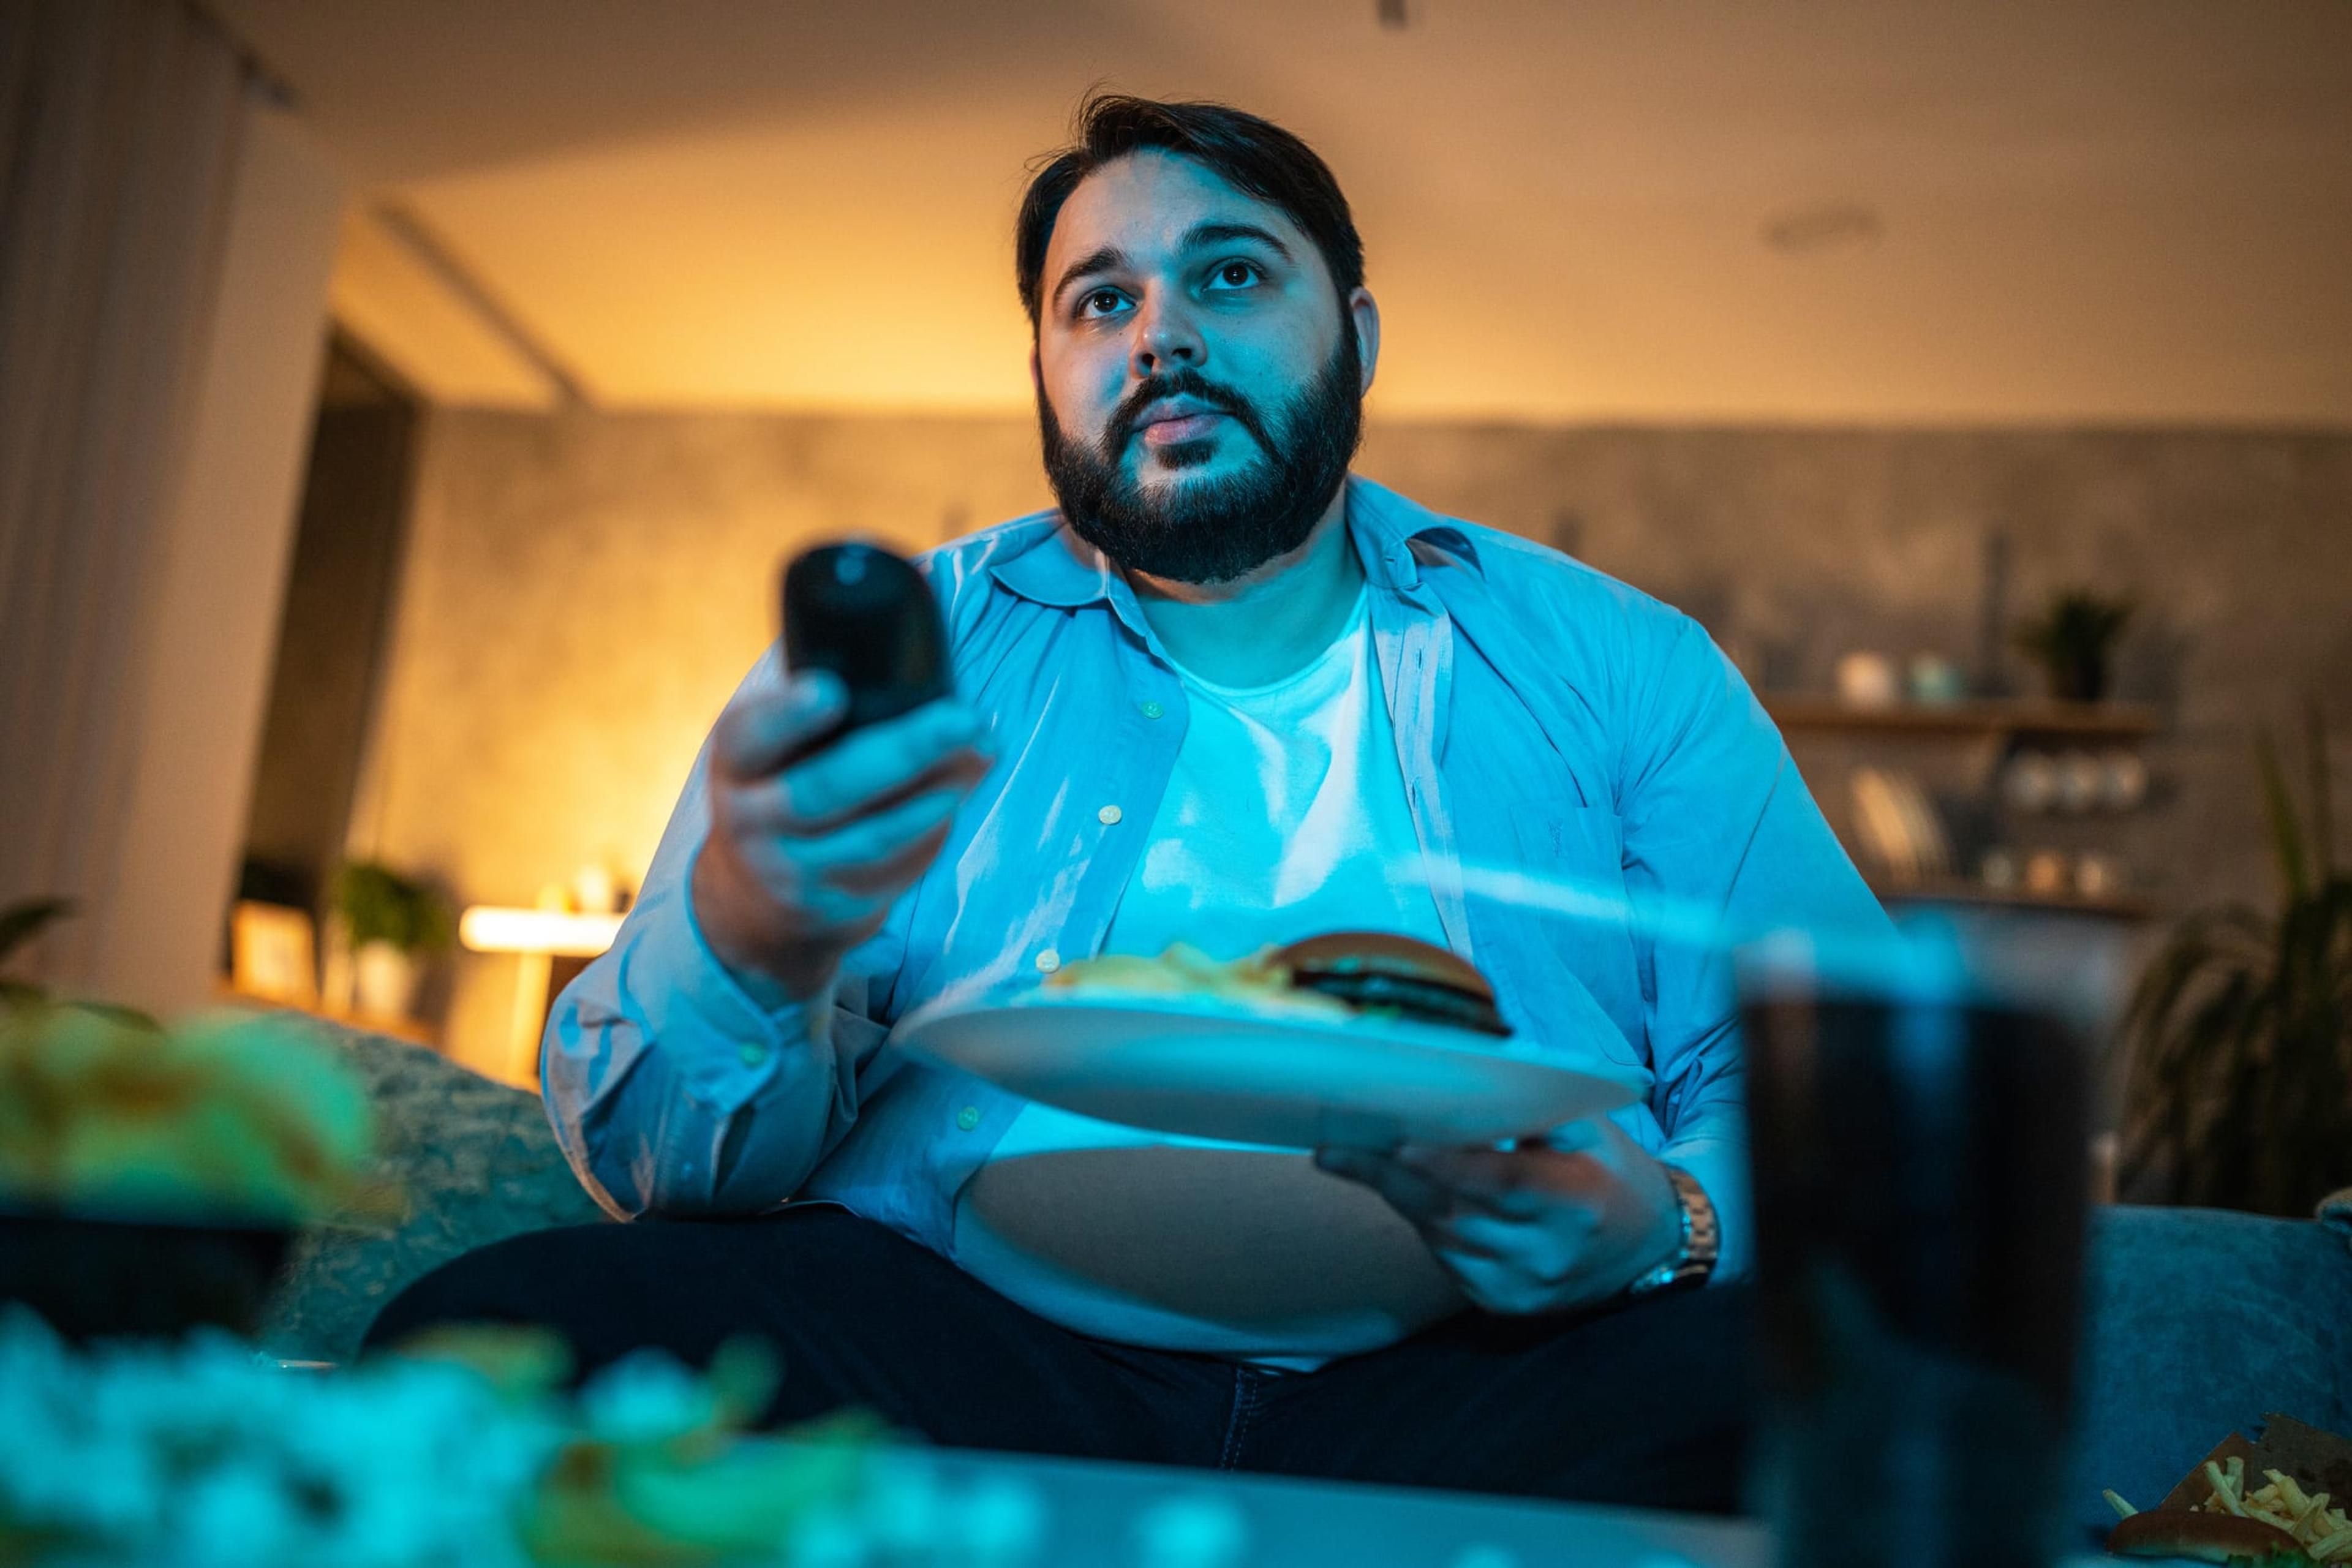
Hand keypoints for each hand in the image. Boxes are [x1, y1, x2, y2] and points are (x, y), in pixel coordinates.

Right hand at [692, 665, 991, 1008]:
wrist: (756, 900)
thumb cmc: (787, 787)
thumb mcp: (780, 745)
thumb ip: (833, 694)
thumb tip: (931, 616)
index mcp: (737, 763)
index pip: (748, 737)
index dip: (785, 716)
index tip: (829, 689)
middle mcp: (751, 821)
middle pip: (825, 789)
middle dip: (903, 751)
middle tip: (964, 718)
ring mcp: (790, 872)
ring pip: (872, 836)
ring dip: (936, 794)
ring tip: (981, 753)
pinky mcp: (831, 908)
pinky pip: (893, 871)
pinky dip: (933, 832)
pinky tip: (958, 795)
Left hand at [1313, 1118, 1686, 1315]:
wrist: (1648, 1250)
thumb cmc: (1610, 1172)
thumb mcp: (1586, 1132)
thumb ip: (1528, 1114)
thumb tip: (1457, 1086)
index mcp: (1576, 1201)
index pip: (1503, 1183)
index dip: (1448, 1164)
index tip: (1398, 1141)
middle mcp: (1547, 1252)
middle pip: (1453, 1211)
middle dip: (1388, 1176)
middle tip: (1332, 1148)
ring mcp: (1523, 1286)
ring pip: (1439, 1235)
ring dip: (1396, 1194)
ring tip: (1350, 1156)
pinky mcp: (1502, 1305)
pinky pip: (1444, 1258)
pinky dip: (1420, 1220)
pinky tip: (1401, 1189)